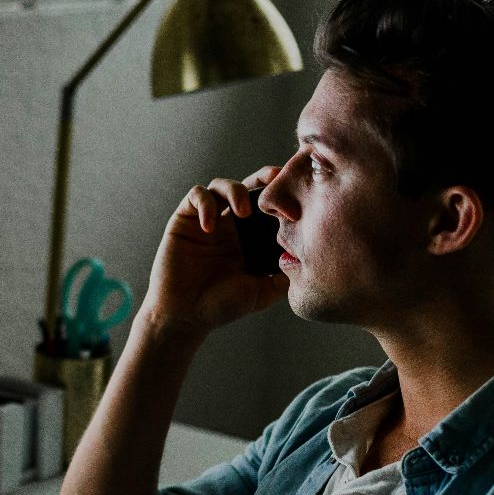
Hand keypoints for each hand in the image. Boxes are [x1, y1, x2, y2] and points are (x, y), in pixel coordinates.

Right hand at [141, 167, 288, 335]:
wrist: (184, 316)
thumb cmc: (221, 306)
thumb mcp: (262, 292)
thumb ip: (283, 276)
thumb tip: (308, 260)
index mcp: (250, 237)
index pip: (268, 206)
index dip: (281, 195)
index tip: (297, 196)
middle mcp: (230, 224)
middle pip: (248, 185)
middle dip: (263, 178)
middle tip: (276, 180)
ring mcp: (207, 220)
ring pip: (222, 185)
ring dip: (235, 190)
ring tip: (243, 211)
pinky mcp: (184, 220)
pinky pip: (196, 196)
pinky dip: (205, 204)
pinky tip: (210, 226)